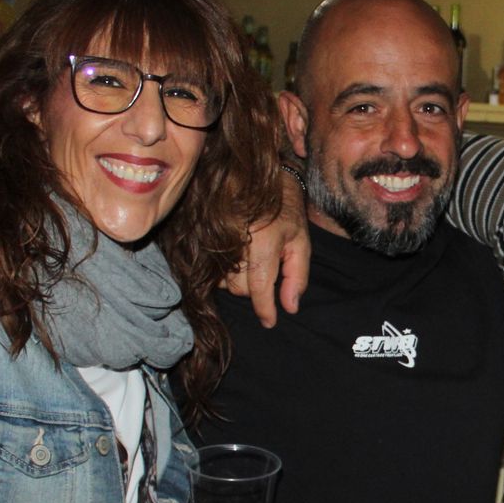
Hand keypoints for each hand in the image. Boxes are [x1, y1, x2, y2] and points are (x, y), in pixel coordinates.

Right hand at [220, 172, 310, 325]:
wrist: (259, 180)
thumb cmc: (285, 214)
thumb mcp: (300, 243)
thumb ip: (297, 277)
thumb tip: (290, 308)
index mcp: (264, 238)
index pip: (259, 285)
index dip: (265, 309)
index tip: (269, 322)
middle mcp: (236, 237)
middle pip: (240, 287)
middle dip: (255, 290)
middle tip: (265, 271)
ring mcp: (216, 236)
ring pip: (224, 282)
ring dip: (239, 281)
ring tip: (250, 261)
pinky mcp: (203, 237)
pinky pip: (212, 270)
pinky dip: (225, 272)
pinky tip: (235, 258)